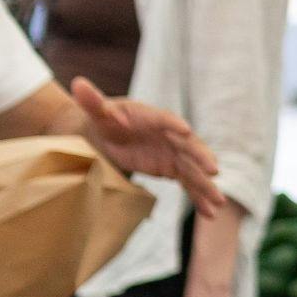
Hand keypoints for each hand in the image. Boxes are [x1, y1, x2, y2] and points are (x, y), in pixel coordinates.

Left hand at [65, 79, 226, 218]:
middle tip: (213, 170)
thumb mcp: (97, 111)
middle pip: (189, 146)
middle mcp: (170, 135)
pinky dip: (199, 197)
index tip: (184, 130)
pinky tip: (209, 213)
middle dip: (201, 158)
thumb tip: (78, 84)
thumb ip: (91, 101)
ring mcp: (174, 153)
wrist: (110, 133)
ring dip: (206, 185)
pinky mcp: (173, 168)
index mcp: (153, 117)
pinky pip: (189, 183)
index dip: (173, 124)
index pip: (165, 119)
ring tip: (218, 202)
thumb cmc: (105, 119)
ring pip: (193, 169)